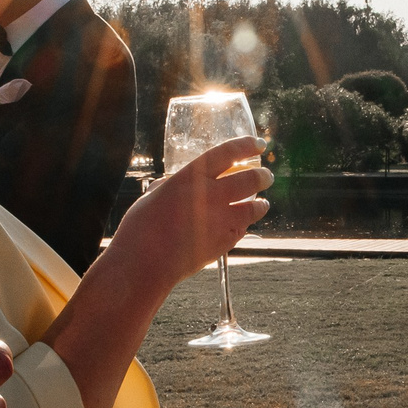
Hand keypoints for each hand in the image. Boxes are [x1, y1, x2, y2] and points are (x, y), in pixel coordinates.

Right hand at [104, 136, 271, 292]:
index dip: (246, 145)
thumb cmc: (141, 227)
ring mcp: (220, 220)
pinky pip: (242, 229)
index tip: (258, 144)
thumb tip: (175, 182)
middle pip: (250, 179)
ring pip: (254, 207)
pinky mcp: (224, 243)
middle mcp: (210, 195)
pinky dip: (244, 225)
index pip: (227, 153)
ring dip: (261, 204)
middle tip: (266, 176)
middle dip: (263, 176)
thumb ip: (172, 185)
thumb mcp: (154, 195)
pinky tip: (241, 224)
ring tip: (262, 203)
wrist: (144, 262)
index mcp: (191, 177)